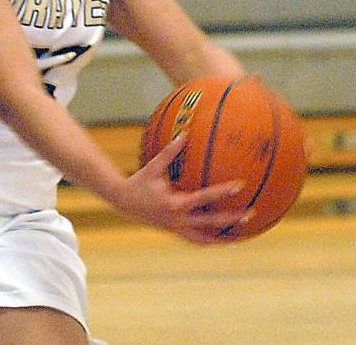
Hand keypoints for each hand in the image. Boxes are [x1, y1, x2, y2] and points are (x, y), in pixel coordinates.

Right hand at [116, 137, 249, 243]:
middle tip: (250, 214)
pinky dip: (210, 240)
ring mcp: (177, 229)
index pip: (204, 197)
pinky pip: (197, 240)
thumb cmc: (140, 181)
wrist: (124, 202)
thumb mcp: (154, 166)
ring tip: (242, 237)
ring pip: (205, 240)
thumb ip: (170, 151)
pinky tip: (222, 238)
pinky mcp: (175, 233)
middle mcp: (178, 219)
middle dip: (231, 220)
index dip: (222, 192)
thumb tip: (185, 133)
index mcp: (175, 203)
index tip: (240, 186)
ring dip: (223, 239)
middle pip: (211, 223)